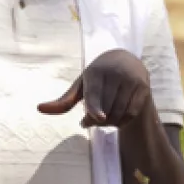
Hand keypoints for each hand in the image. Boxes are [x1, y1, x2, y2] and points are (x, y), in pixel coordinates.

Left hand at [37, 49, 153, 128]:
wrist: (127, 60)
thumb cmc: (98, 76)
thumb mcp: (81, 85)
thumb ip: (63, 101)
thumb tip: (39, 109)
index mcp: (96, 71)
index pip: (94, 93)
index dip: (94, 106)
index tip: (96, 117)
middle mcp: (116, 73)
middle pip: (106, 108)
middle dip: (97, 120)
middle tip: (90, 119)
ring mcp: (132, 80)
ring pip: (119, 113)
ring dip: (109, 123)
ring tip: (103, 118)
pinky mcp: (144, 87)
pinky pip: (131, 113)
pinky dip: (122, 121)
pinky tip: (116, 118)